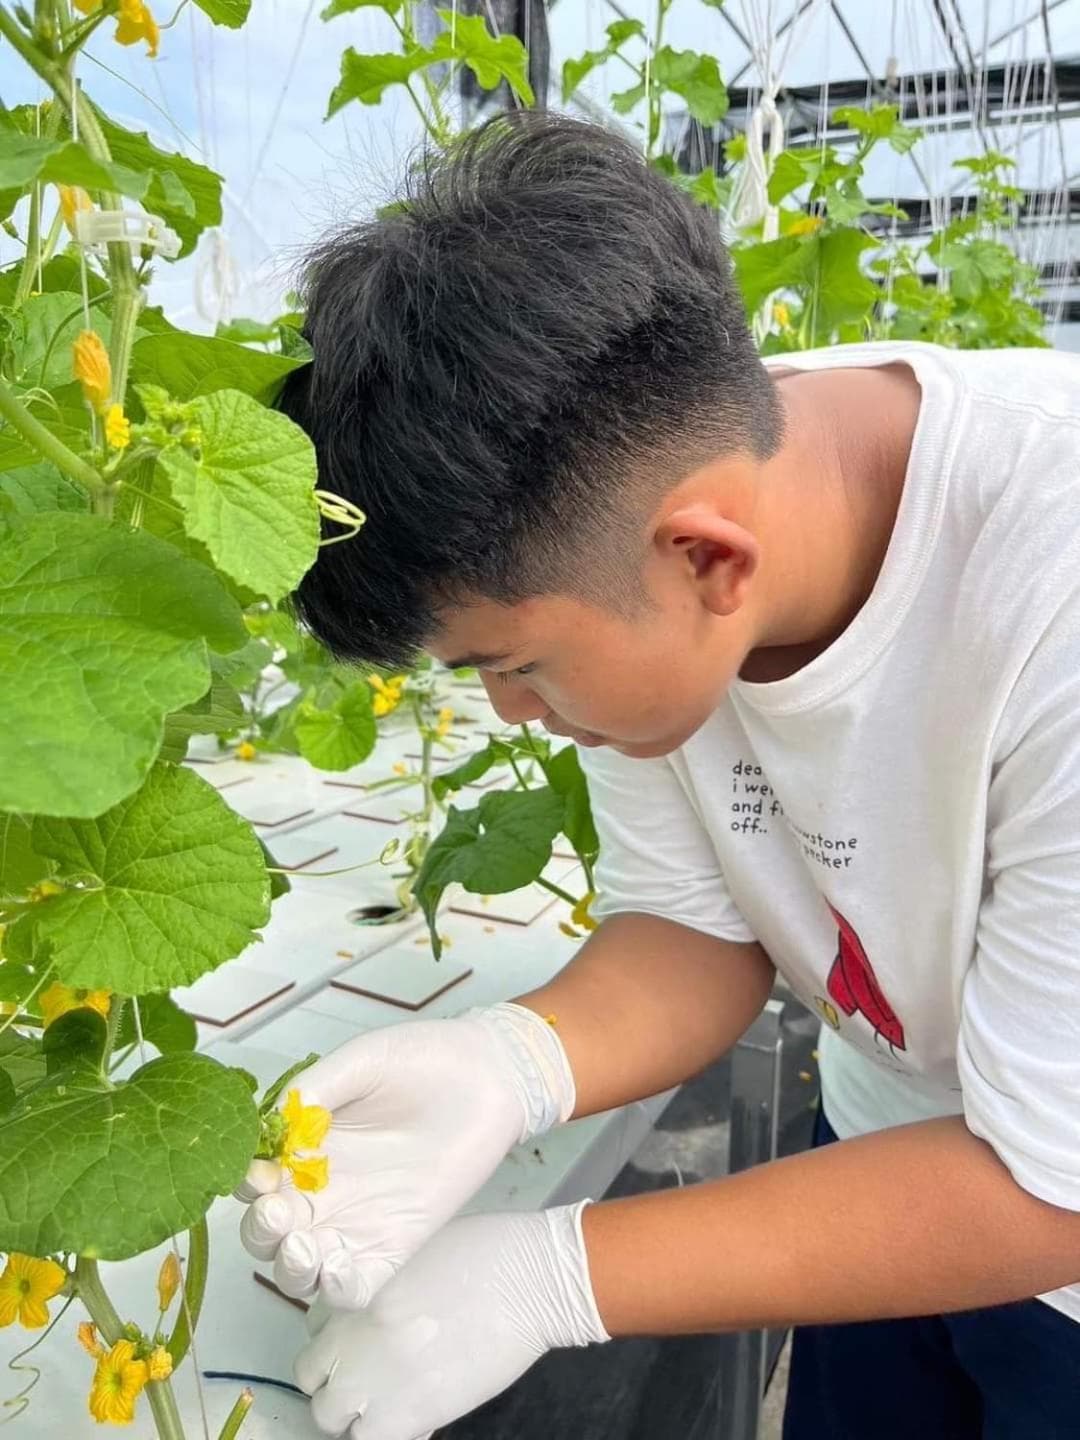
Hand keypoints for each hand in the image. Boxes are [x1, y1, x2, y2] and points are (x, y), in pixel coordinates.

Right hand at [238, 1003, 574, 1307]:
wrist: (490, 1074)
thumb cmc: (425, 1060)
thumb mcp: (363, 1061)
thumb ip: (317, 1088)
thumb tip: (273, 1120)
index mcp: (305, 1146)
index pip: (254, 1179)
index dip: (246, 1184)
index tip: (259, 1176)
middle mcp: (323, 1189)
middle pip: (268, 1232)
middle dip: (261, 1232)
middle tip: (278, 1214)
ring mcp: (357, 1220)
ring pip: (302, 1268)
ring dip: (290, 1269)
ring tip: (303, 1248)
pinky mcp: (396, 1242)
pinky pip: (357, 1285)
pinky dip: (338, 1290)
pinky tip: (338, 1271)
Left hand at [295, 1203, 608, 1439]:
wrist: (529, 1281)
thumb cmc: (485, 1251)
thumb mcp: (414, 1257)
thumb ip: (382, 1290)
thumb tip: (375, 1315)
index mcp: (358, 1296)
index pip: (311, 1334)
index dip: (330, 1340)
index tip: (352, 1340)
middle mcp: (359, 1344)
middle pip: (313, 1381)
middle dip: (332, 1379)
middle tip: (365, 1373)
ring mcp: (383, 1384)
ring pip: (333, 1420)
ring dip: (353, 1411)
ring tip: (385, 1397)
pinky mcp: (417, 1414)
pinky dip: (383, 1431)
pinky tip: (409, 1411)